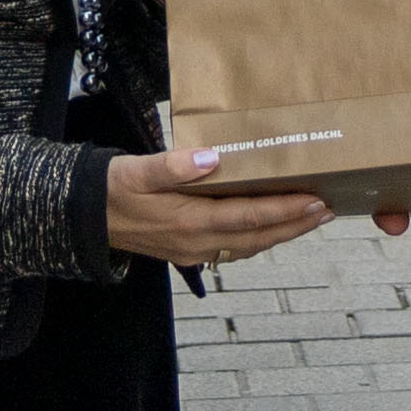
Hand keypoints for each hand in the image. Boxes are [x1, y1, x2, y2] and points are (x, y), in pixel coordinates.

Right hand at [107, 146, 326, 268]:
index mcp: (188, 222)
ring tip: (310, 217)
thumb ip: (171, 165)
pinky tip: (269, 227)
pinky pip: (233, 248)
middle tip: (328, 209)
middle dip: (295, 225)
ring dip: (281, 234)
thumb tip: (210, 158)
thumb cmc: (110, 188)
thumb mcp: (135, 171)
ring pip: (248, 246)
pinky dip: (258, 238)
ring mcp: (193, 251)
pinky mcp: (187, 251)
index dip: (285, 211)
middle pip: (257, 237)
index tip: (316, 200)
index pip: (249, 217)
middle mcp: (196, 243)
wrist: (82, 218)